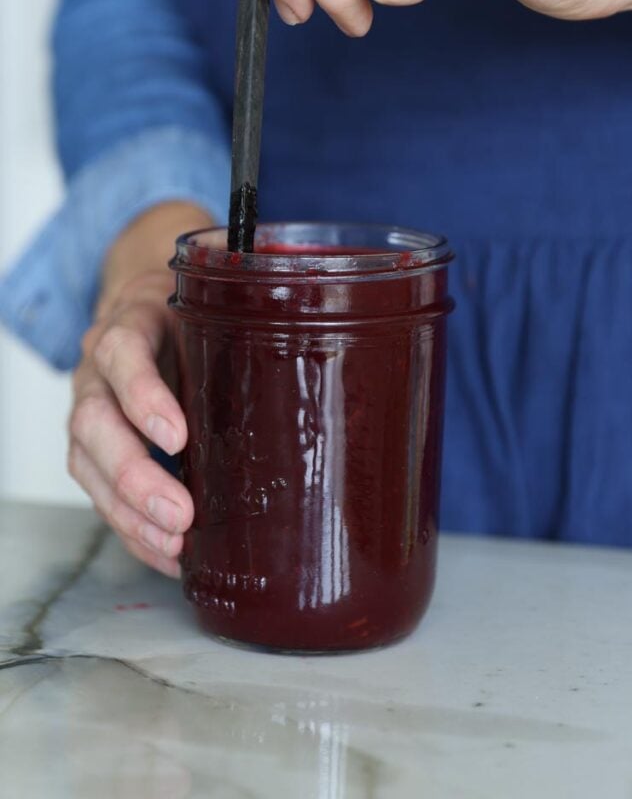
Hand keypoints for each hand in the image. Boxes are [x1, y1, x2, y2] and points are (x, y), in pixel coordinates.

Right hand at [67, 203, 208, 575]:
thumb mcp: (214, 312)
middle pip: (94, 422)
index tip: (178, 437)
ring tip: (172, 544)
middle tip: (180, 513)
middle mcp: (97, 370)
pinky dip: (130, 528)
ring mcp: (89, 409)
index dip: (143, 396)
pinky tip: (165, 553)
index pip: (123, 354)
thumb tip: (311, 357)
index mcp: (131, 325)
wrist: (148, 316)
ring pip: (86, 462)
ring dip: (128, 511)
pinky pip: (98, 493)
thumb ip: (243, 329)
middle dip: (135, 475)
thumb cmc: (192, 321)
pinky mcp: (93, 450)